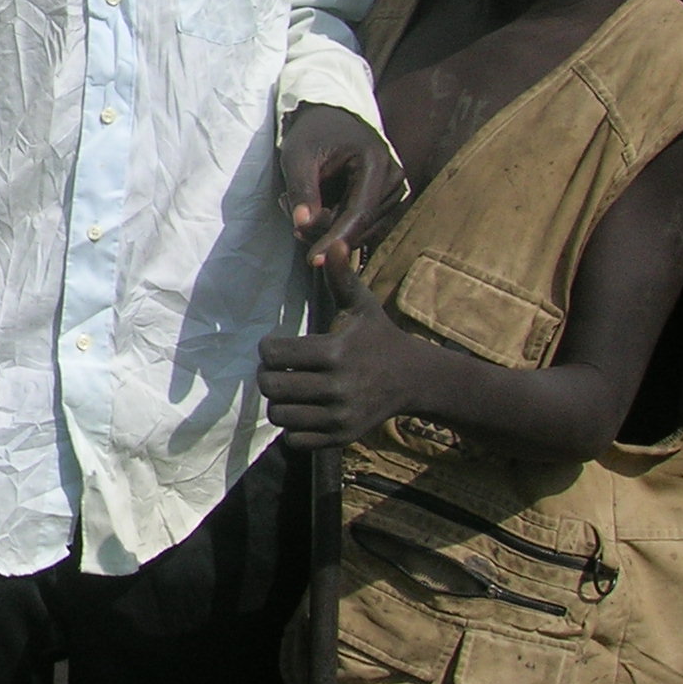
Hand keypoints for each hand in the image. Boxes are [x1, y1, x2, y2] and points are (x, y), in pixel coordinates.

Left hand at [257, 244, 407, 448]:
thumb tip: (334, 243)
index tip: (279, 346)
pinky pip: (296, 440)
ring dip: (279, 402)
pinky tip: (304, 410)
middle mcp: (337, 387)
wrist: (414, 379)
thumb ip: (342, 276)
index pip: (273, 354)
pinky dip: (293, 428)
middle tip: (279, 369)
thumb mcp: (362, 304)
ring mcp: (340, 416)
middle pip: (270, 386)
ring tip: (291, 390)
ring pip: (279, 415)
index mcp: (335, 352)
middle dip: (269, 375)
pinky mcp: (342, 437)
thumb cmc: (378, 337)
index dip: (268, 349)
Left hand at [279, 103, 402, 261]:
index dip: (336, 239)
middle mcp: (394, 179)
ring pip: (360, 229)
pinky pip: (361, 225)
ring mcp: (395, 191)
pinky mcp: (387, 200)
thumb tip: (302, 225)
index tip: (313, 260)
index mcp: (377, 162)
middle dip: (322, 230)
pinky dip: (333, 224)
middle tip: (284, 207)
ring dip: (325, 227)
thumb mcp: (298, 156)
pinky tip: (309, 209)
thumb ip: (301, 190)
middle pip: (360, 225)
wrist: (328, 118)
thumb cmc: (311, 133)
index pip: (359, 213)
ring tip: (290, 201)